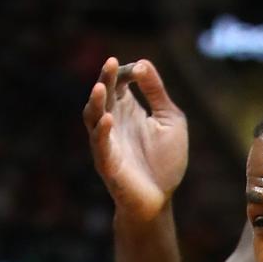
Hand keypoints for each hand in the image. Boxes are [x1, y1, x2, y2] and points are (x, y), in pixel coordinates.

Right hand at [82, 57, 188, 222]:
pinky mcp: (107, 162)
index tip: (139, 69)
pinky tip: (108, 119)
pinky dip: (101, 131)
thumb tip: (143, 63)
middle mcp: (112, 122)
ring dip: (96, 102)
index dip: (126, 73)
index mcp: (127, 110)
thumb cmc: (165, 160)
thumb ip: (157, 93)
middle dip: (106, 79)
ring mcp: (107, 142)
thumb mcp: (169, 119)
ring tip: (101, 87)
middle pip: (103, 95)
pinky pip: (100, 144)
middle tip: (111, 62)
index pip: (119, 83)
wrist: (159, 199)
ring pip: (93, 116)